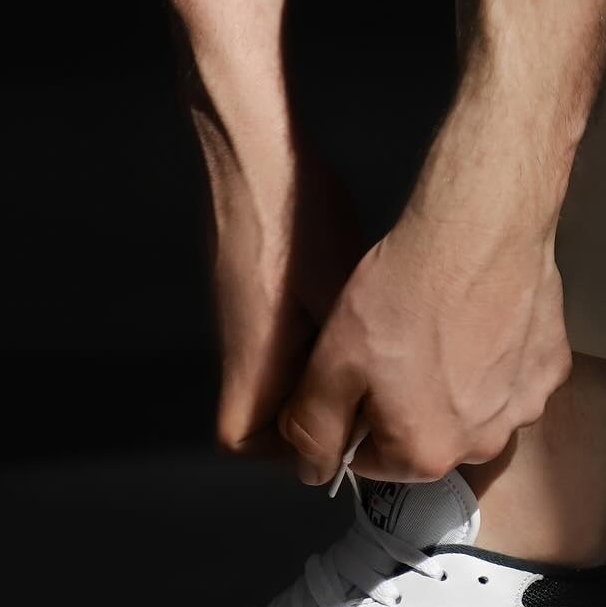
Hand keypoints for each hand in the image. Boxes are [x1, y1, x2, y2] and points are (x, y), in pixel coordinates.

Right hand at [207, 148, 360, 457]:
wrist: (256, 153)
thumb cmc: (296, 219)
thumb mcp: (341, 297)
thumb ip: (345, 363)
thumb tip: (361, 409)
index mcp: (253, 361)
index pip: (243, 440)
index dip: (286, 453)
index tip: (336, 440)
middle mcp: (237, 346)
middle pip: (261, 414)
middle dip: (309, 420)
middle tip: (365, 405)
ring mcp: (240, 317)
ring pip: (273, 376)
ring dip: (314, 381)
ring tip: (368, 361)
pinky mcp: (251, 291)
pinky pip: (279, 341)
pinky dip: (313, 346)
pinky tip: (356, 319)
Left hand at [278, 209, 571, 483]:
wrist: (481, 229)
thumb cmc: (403, 292)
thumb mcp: (332, 363)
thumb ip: (314, 429)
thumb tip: (312, 472)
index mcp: (425, 454)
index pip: (373, 460)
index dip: (357, 417)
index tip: (360, 373)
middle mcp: (483, 445)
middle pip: (431, 438)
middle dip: (410, 405)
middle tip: (401, 345)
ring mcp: (526, 406)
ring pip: (477, 410)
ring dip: (459, 384)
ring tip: (443, 328)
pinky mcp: (552, 368)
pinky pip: (514, 378)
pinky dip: (498, 358)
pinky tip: (482, 318)